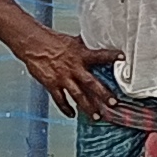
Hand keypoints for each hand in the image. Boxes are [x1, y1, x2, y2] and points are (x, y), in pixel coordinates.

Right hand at [12, 24, 133, 124]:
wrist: (33, 43)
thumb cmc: (52, 40)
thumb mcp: (73, 41)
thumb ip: (85, 46)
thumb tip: (97, 41)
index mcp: (81, 55)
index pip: (99, 55)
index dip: (111, 56)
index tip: (123, 58)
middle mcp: (74, 68)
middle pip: (91, 83)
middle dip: (103, 94)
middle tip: (114, 103)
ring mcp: (63, 78)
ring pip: (78, 95)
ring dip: (88, 107)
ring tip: (97, 117)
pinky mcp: (52, 84)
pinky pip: (60, 99)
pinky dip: (66, 108)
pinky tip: (72, 114)